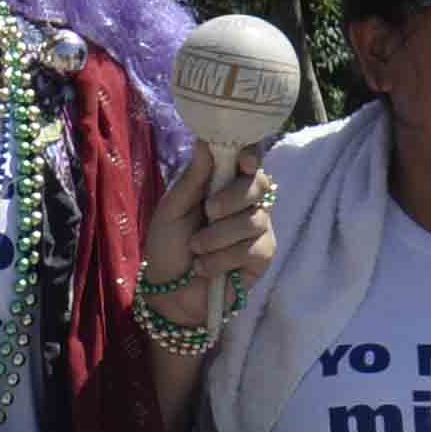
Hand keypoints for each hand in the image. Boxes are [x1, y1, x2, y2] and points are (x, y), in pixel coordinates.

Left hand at [145, 143, 276, 306]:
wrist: (168, 291)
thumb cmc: (167, 245)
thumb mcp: (172, 209)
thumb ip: (192, 179)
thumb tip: (205, 141)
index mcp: (223, 184)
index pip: (248, 161)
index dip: (251, 155)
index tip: (243, 161)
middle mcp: (246, 203)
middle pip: (259, 185)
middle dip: (233, 197)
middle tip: (208, 210)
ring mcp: (258, 229)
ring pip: (254, 219)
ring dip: (219, 235)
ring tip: (196, 248)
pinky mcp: (262, 256)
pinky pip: (254, 248)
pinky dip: (224, 258)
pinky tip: (205, 267)